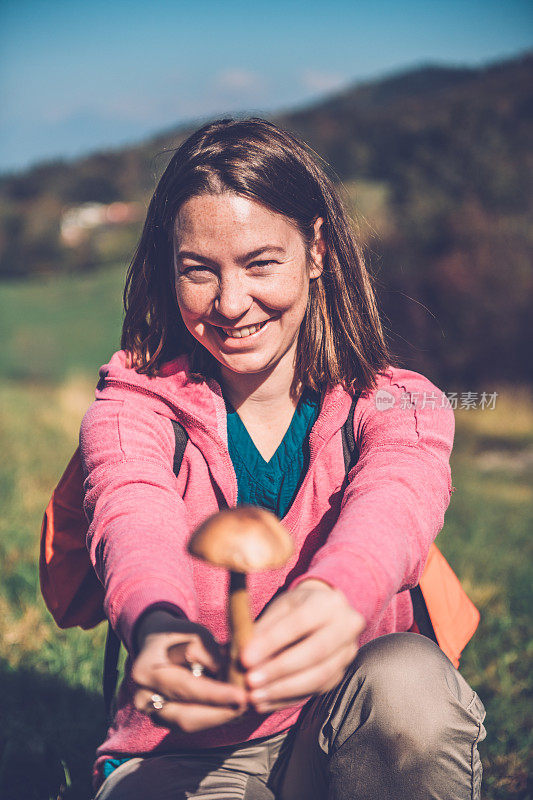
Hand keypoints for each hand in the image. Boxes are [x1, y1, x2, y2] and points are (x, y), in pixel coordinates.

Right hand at [132, 630, 247, 732]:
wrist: (156, 644)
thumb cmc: (179, 635)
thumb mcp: (195, 635)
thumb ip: (211, 655)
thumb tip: (232, 678)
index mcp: (146, 670)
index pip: (186, 687)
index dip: (215, 694)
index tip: (241, 696)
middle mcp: (142, 697)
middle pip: (185, 716)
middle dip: (220, 713)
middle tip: (248, 706)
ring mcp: (150, 713)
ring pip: (188, 725)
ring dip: (218, 718)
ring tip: (244, 708)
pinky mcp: (162, 720)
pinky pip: (188, 725)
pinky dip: (211, 718)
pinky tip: (231, 710)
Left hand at [240, 579, 365, 713]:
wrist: (324, 613)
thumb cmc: (297, 608)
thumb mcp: (280, 607)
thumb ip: (264, 629)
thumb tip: (243, 656)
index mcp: (330, 602)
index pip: (300, 623)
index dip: (272, 642)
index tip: (245, 658)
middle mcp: (347, 627)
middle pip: (314, 653)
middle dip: (279, 670)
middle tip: (250, 681)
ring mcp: (347, 654)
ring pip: (318, 677)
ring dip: (282, 690)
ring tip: (254, 696)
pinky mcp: (341, 674)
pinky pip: (314, 691)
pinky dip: (286, 699)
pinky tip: (264, 702)